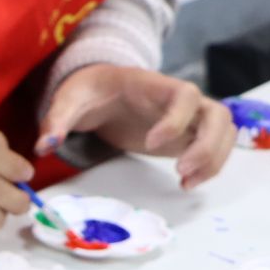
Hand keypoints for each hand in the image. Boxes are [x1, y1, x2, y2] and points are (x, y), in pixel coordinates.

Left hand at [39, 65, 233, 188]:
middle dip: (208, 144)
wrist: (100, 89)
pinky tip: (186, 184)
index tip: (152, 143)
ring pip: (225, 131)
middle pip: (218, 113)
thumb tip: (44, 147)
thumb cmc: (88, 91)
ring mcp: (189, 117)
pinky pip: (215, 146)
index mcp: (153, 85)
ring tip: (187, 183)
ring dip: (215, 158)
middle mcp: (180, 100)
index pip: (184, 95)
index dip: (176, 119)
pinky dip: (210, 166)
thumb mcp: (68, 100)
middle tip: (182, 171)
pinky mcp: (188, 134)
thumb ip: (57, 120)